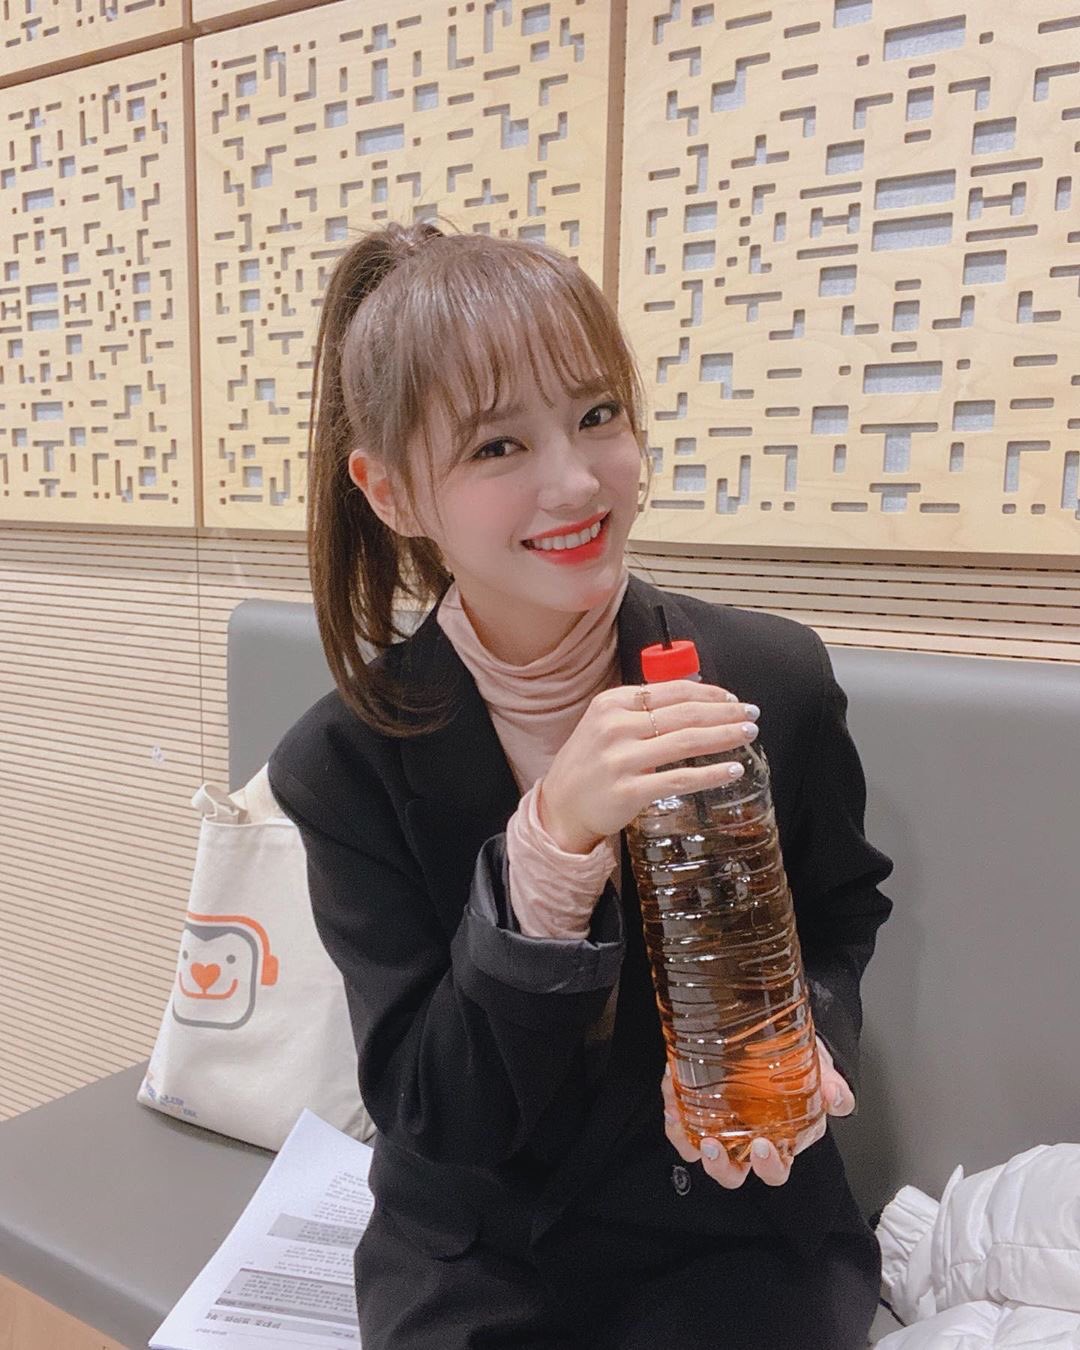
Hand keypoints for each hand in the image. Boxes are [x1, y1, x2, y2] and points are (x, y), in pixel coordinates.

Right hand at [538, 679, 760, 853]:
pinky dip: (710, 774)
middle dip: (724, 712)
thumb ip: (641, 712)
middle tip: (751, 714)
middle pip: (684, 713)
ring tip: (748, 734)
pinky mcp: (630, 791)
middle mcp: (615, 727)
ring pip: (686, 741)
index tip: (733, 699)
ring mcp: (621, 759)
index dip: (709, 693)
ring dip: (724, 736)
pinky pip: (680, 778)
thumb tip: (695, 702)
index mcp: (611, 703)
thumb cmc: (589, 765)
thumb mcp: (604, 725)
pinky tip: (732, 770)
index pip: (671, 691)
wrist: (560, 808)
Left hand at [661, 1038, 855, 1188]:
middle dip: (720, 1166)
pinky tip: (671, 1091)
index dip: (770, 1168)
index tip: (765, 1147)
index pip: (775, 1171)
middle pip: (731, 1172)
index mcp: (780, 1140)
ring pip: (698, 1150)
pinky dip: (673, 1113)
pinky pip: (680, 1121)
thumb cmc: (798, 1059)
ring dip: (687, 1139)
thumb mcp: (819, 1067)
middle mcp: (746, 1141)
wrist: (773, 1033)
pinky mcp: (697, 1108)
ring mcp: (720, 1126)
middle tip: (714, 1145)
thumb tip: (839, 1099)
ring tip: (680, 1115)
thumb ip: (831, 1085)